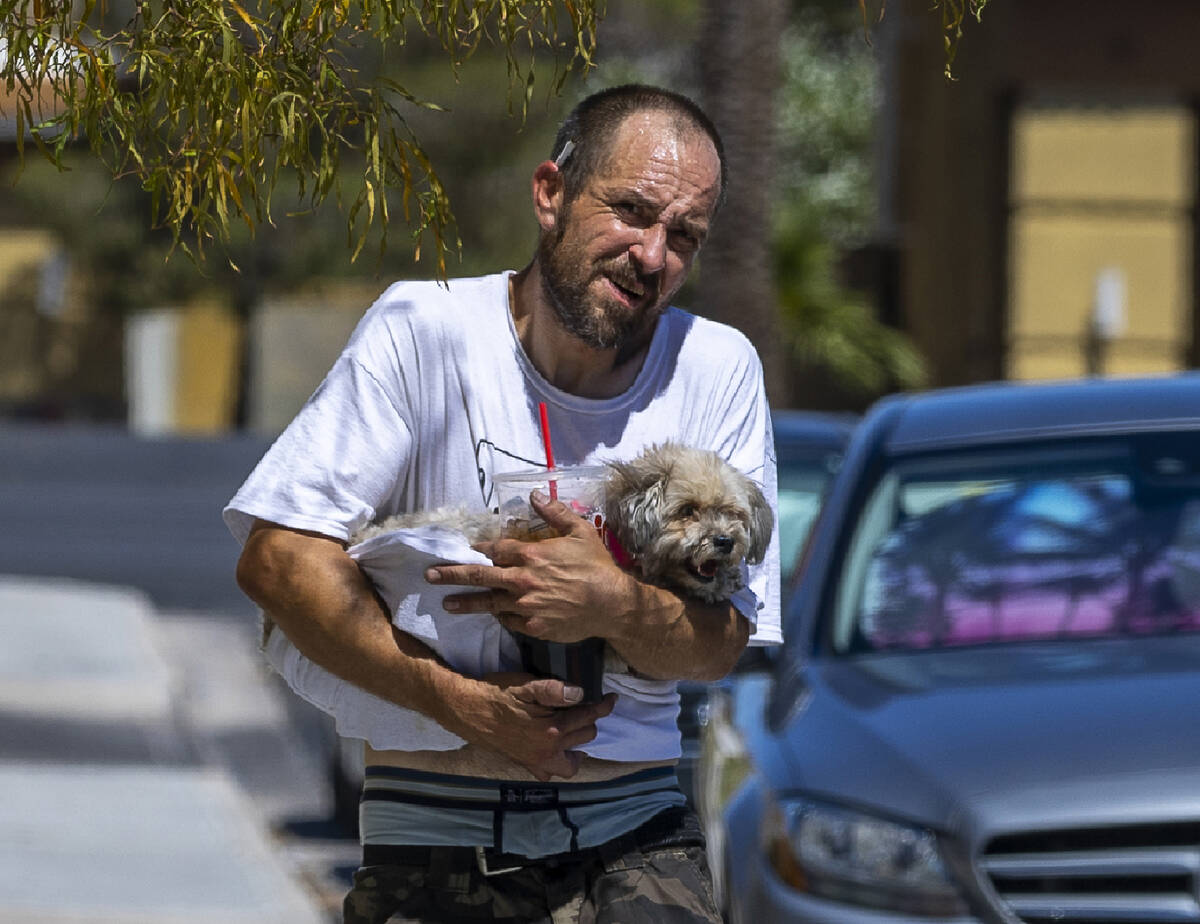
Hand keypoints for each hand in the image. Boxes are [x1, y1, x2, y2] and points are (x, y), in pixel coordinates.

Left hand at [428, 491, 636, 642]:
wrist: (611, 605)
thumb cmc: (597, 566)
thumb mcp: (579, 532)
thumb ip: (554, 512)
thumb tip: (534, 494)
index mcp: (530, 555)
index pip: (495, 549)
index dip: (480, 548)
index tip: (469, 548)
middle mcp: (521, 580)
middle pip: (479, 575)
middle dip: (452, 574)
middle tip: (430, 575)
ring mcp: (524, 606)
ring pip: (488, 602)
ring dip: (465, 602)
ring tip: (447, 604)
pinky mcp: (532, 626)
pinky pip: (508, 621)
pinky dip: (499, 616)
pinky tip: (491, 615)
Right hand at [461, 672, 617, 779]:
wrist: (467, 710)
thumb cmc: (496, 694)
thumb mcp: (525, 684)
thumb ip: (554, 690)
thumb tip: (580, 693)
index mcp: (551, 730)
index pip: (588, 716)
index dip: (603, 706)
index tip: (612, 699)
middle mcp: (548, 752)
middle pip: (585, 736)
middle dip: (589, 720)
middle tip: (585, 706)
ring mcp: (537, 761)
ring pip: (572, 761)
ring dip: (579, 744)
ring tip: (577, 730)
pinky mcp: (525, 765)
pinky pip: (551, 772)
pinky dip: (560, 763)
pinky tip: (559, 750)